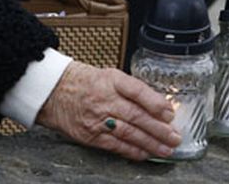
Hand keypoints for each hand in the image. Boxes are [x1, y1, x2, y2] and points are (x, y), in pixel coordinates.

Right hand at [36, 61, 180, 160]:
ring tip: (166, 149)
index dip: (155, 102)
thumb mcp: (108, 76)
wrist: (53, 92)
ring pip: (129, 133)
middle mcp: (103, 98)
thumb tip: (159, 106)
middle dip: (159, 128)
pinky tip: (145, 153)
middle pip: (136, 115)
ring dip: (151, 143)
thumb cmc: (83, 83)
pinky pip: (115, 145)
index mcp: (110, 80)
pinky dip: (132, 151)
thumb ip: (131, 89)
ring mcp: (96, 118)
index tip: (170, 113)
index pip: (136, 90)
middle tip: (175, 137)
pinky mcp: (90, 135)